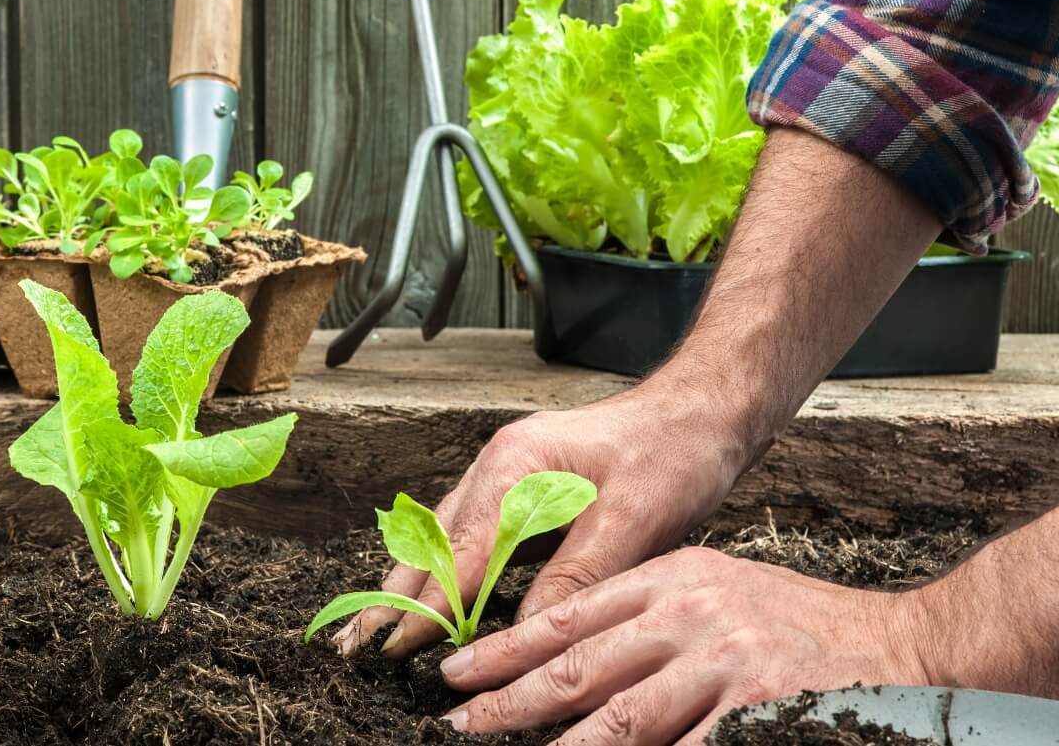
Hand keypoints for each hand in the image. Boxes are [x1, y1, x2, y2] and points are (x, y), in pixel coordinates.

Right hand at [332, 383, 762, 656]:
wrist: (704, 409)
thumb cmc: (675, 453)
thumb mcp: (633, 518)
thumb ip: (575, 574)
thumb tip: (525, 632)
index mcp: (517, 465)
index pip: (459, 552)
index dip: (427, 607)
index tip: (394, 649)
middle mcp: (499, 466)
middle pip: (431, 542)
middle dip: (392, 597)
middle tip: (354, 648)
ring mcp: (507, 474)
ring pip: (441, 538)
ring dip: (408, 585)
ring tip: (372, 631)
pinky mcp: (522, 488)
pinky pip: (466, 534)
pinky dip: (440, 571)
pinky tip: (427, 598)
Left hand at [437, 546, 933, 744]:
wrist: (911, 649)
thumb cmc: (808, 633)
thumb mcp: (722, 598)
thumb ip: (653, 626)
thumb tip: (578, 673)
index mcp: (676, 580)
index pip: (571, 615)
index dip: (507, 649)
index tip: (458, 675)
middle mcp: (692, 615)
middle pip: (580, 669)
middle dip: (509, 703)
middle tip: (456, 727)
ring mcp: (725, 665)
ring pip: (619, 723)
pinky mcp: (757, 710)